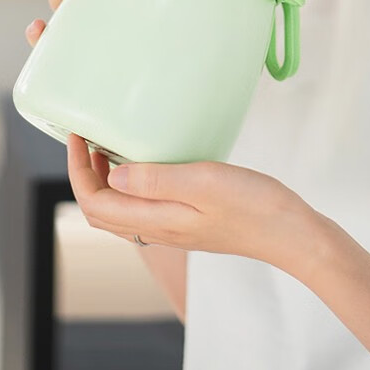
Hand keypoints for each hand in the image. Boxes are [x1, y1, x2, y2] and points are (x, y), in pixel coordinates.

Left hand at [66, 132, 320, 273]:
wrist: (291, 234)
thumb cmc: (254, 206)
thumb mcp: (205, 183)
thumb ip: (157, 179)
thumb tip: (112, 175)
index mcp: (157, 220)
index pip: (95, 203)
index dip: (77, 170)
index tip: (78, 135)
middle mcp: (159, 229)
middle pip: (101, 210)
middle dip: (84, 175)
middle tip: (87, 138)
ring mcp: (174, 227)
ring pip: (121, 209)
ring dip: (105, 179)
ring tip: (110, 144)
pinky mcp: (189, 221)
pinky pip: (144, 206)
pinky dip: (131, 183)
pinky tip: (149, 161)